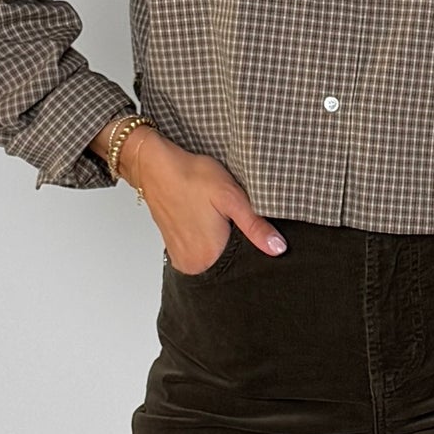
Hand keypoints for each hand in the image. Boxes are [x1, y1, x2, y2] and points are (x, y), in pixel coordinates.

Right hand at [98, 120, 287, 275]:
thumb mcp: (231, 196)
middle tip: (231, 222)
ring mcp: (182, 259)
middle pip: (228, 266)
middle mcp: (194, 264)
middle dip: (237, 248)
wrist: (155, 166)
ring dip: (221, 246)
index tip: (255, 233)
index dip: (254, 250)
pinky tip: (207, 225)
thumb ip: (255, 226)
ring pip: (214, 261)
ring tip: (218, 222)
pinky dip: (208, 244)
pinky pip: (199, 256)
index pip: (244, 267)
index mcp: (210, 256)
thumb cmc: (190, 176)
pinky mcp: (175, 252)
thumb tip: (278, 248)